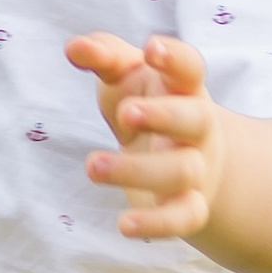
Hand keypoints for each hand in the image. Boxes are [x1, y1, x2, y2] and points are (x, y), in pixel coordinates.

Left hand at [66, 30, 224, 242]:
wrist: (189, 158)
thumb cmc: (147, 103)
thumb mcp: (126, 75)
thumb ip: (103, 55)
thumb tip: (74, 47)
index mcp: (183, 88)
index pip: (190, 67)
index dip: (175, 58)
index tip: (151, 50)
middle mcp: (198, 127)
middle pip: (195, 118)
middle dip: (163, 115)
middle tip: (126, 114)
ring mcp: (197, 168)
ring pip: (181, 171)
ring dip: (137, 170)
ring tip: (92, 166)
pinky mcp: (190, 206)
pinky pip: (184, 218)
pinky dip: (157, 224)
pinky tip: (124, 225)